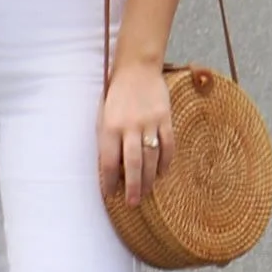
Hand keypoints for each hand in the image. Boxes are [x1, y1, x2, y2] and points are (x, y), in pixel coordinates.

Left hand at [99, 57, 173, 207]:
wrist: (137, 68)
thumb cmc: (116, 95)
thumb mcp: (103, 115)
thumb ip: (106, 140)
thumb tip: (108, 168)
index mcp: (109, 126)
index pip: (108, 161)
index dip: (109, 181)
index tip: (111, 194)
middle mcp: (129, 126)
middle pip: (132, 164)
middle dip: (132, 187)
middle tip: (133, 203)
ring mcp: (149, 123)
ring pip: (151, 157)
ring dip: (149, 178)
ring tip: (146, 192)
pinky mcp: (165, 118)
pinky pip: (168, 145)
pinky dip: (166, 162)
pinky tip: (162, 173)